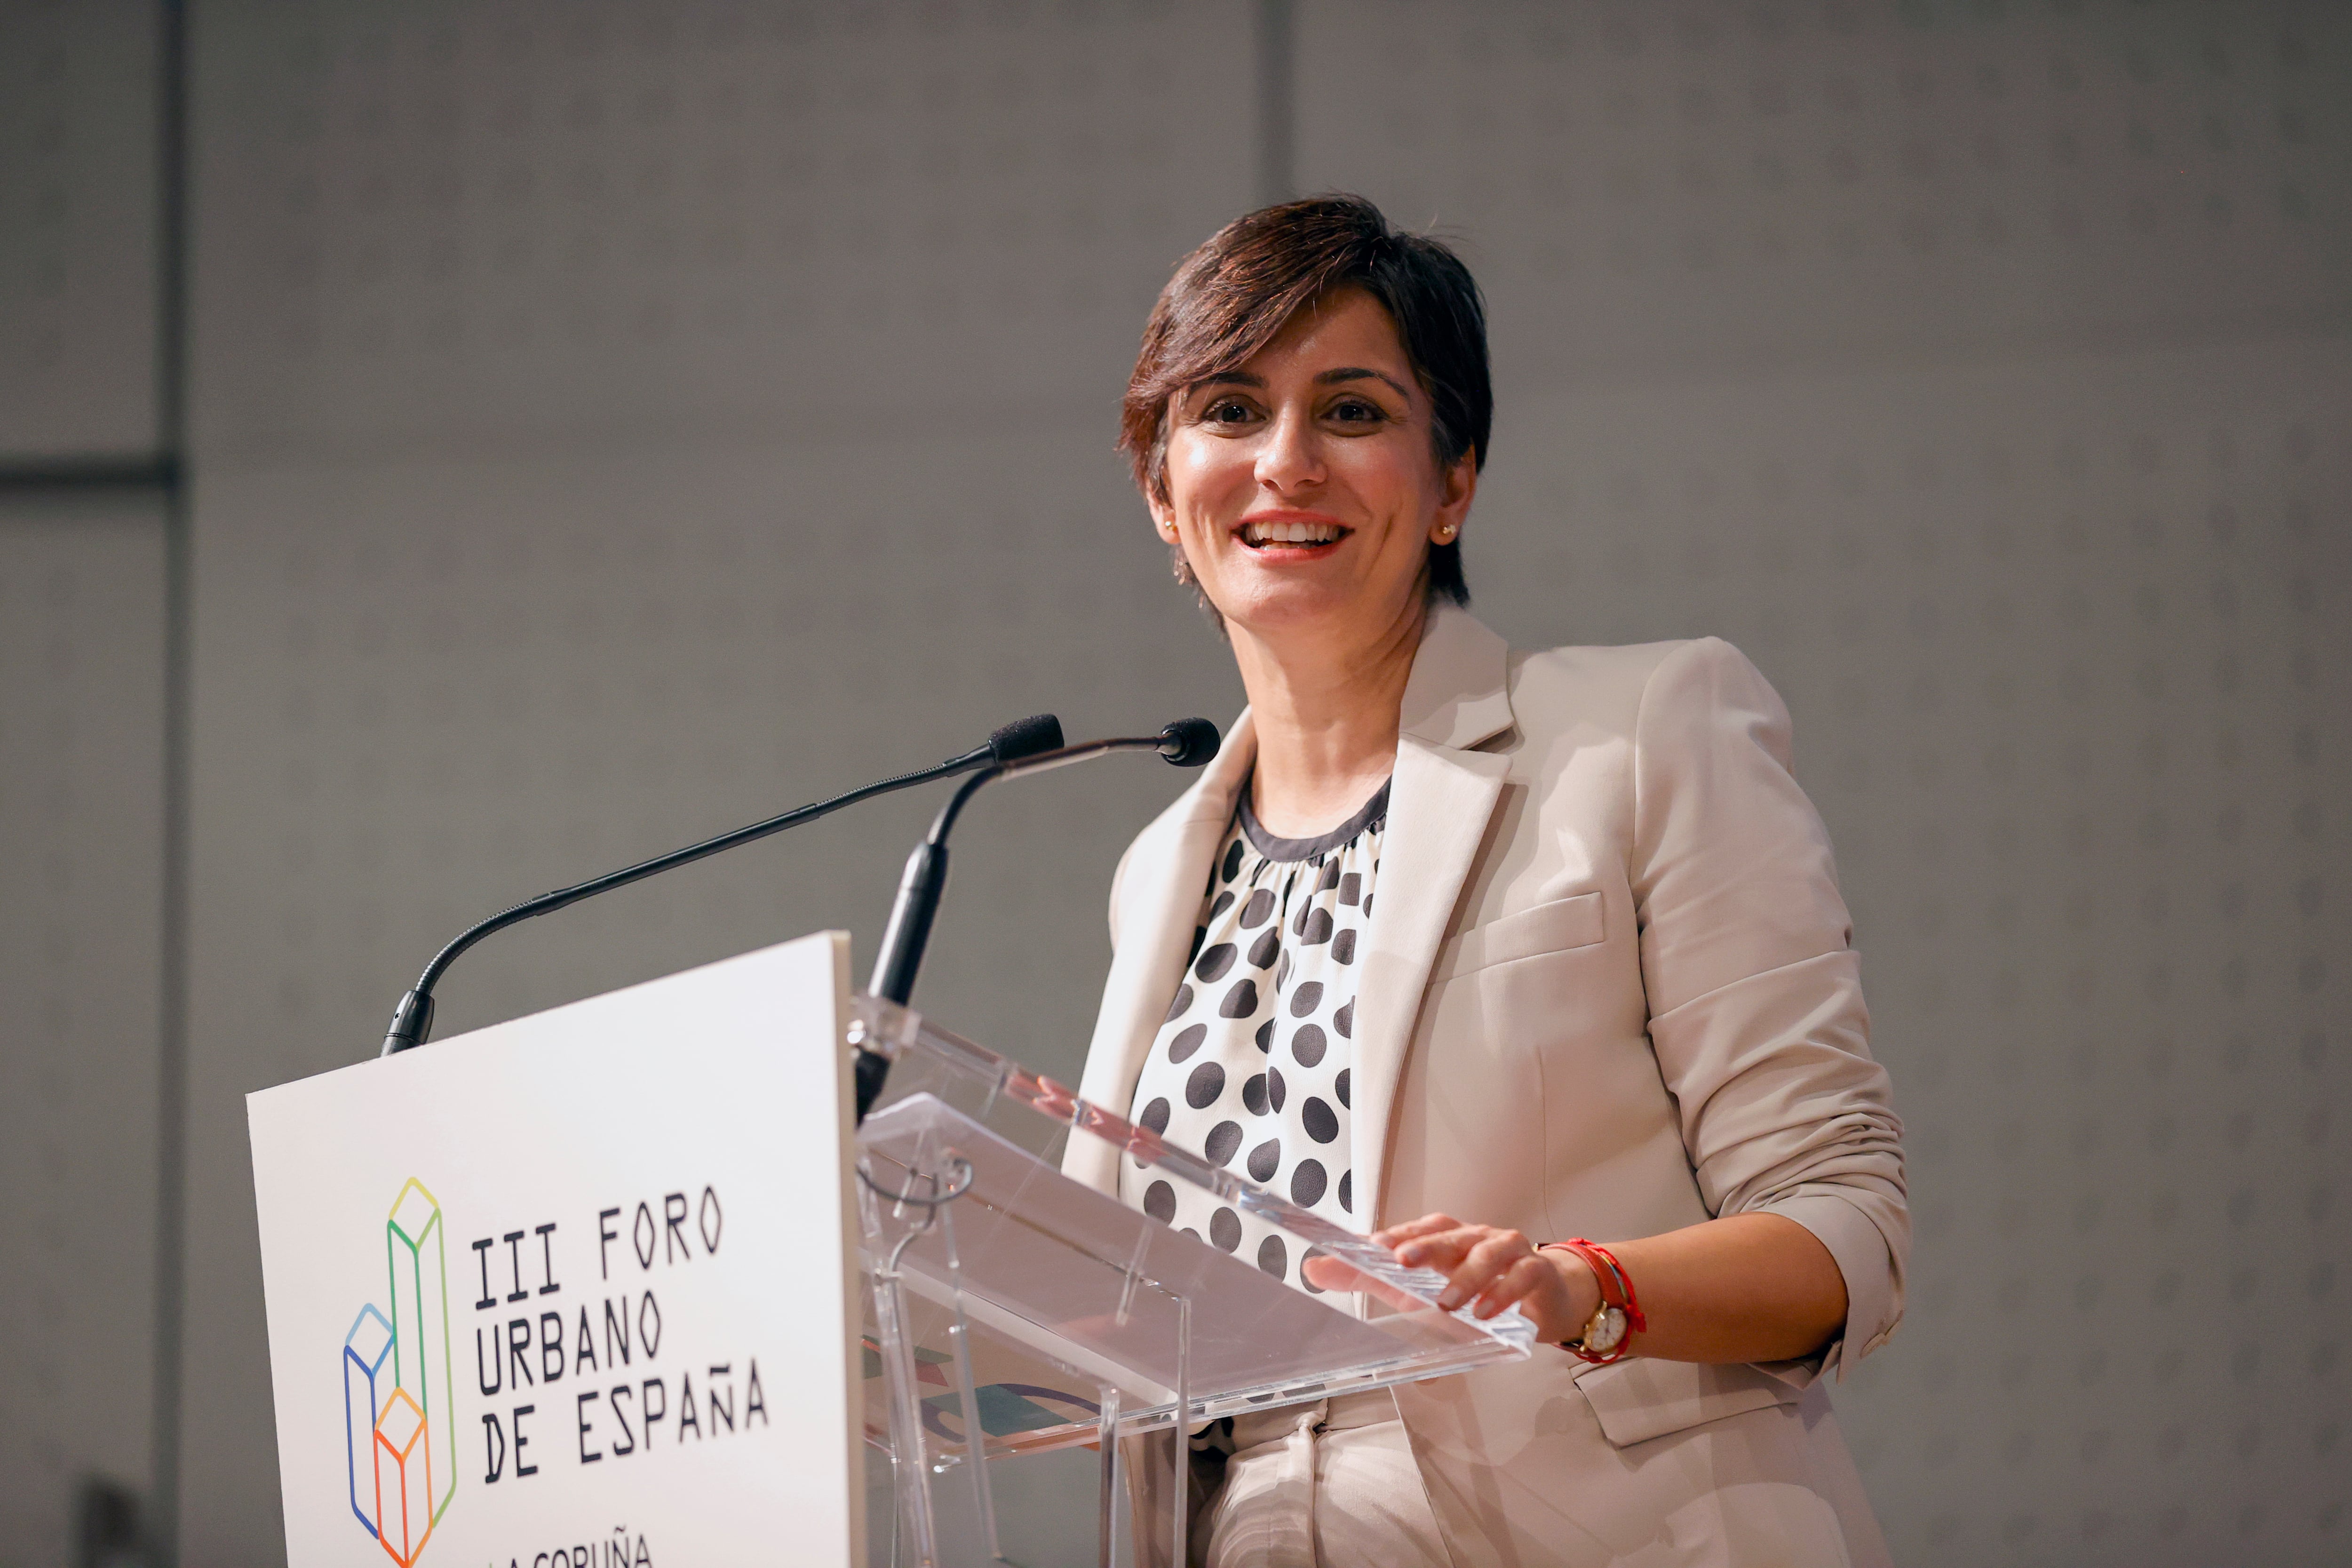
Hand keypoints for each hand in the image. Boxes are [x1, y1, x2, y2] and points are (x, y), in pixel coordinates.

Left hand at [1372, 1213, 1602, 1344]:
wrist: (1540, 1302)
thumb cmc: (1473, 1293)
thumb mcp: (1417, 1291)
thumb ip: (1367, 1278)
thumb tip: (1313, 1268)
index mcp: (1445, 1237)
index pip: (1418, 1229)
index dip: (1397, 1235)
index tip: (1372, 1246)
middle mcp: (1474, 1237)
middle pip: (1449, 1234)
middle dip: (1425, 1246)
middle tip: (1402, 1262)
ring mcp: (1506, 1249)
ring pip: (1486, 1253)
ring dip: (1465, 1277)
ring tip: (1446, 1303)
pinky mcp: (1535, 1269)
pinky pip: (1521, 1274)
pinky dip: (1502, 1293)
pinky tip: (1486, 1312)